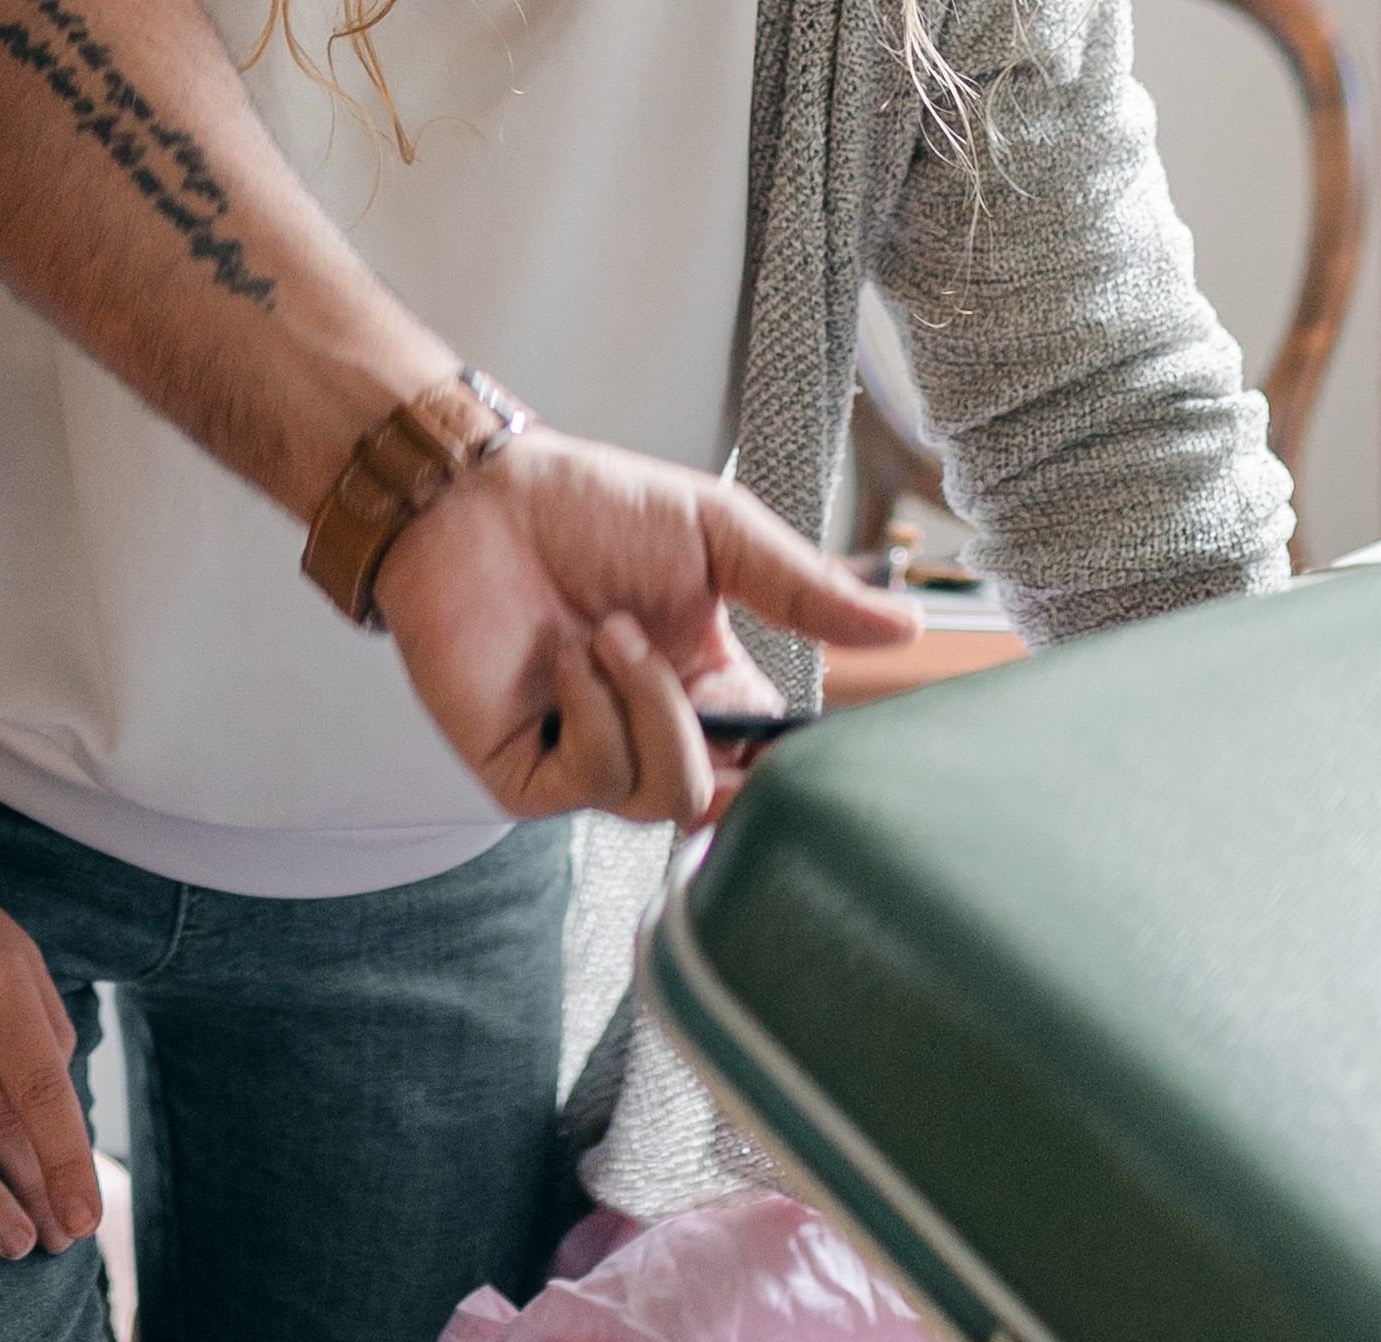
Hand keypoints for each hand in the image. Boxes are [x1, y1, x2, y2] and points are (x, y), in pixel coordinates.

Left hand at [371, 427, 921, 827]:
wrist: (475, 498)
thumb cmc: (587, 507)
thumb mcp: (720, 538)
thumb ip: (806, 592)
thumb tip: (905, 628)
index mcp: (708, 692)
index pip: (771, 765)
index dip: (795, 764)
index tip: (813, 736)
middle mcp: (653, 737)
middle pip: (723, 804)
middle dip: (723, 742)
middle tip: (700, 674)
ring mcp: (589, 763)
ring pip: (667, 797)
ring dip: (649, 705)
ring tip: (606, 631)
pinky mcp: (527, 776)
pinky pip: (595, 783)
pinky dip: (596, 714)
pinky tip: (569, 658)